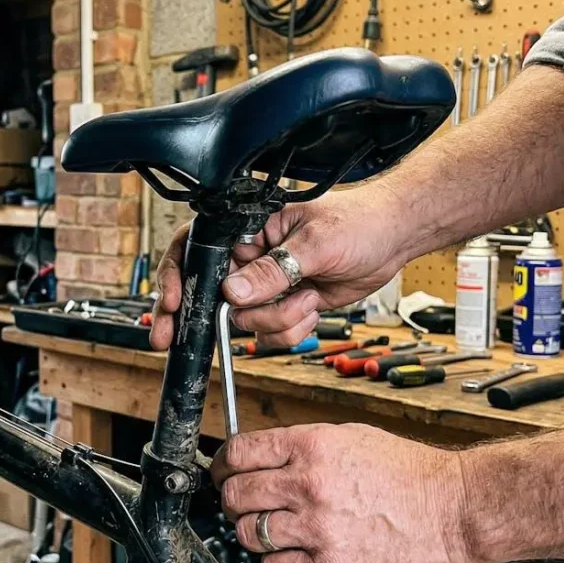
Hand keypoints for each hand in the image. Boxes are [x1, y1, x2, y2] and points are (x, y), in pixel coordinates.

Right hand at [149, 184, 411, 349]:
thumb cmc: (358, 222)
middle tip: (171, 340)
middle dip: (216, 318)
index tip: (171, 303)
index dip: (179, 278)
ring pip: (248, 322)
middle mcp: (253, 258)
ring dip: (278, 320)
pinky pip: (272, 333)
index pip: (200, 251)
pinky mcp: (286, 305)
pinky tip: (313, 307)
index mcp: (250, 229)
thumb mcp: (313, 244)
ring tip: (308, 298)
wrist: (392, 239)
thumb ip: (272, 270)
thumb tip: (232, 291)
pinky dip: (293, 329)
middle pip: (216, 297)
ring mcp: (269, 285)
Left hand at [210, 423, 469, 562]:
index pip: (240, 452)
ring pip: (248, 532)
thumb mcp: (349, 437)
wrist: (450, 508)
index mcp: (312, 447)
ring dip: (250, 531)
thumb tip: (263, 455)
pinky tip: (287, 552)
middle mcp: (309, 485)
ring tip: (267, 527)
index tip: (225, 470)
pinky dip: (273, 562)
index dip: (224, 463)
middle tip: (241, 501)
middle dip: (232, 497)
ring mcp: (317, 527)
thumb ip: (302, 446)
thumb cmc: (408, 472)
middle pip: (236, 493)